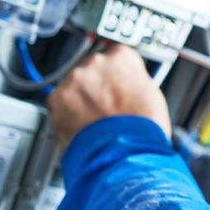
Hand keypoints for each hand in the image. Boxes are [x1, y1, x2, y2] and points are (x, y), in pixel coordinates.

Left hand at [48, 45, 170, 148]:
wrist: (124, 153)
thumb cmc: (142, 128)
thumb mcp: (151, 94)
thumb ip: (133, 81)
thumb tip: (126, 84)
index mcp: (122, 56)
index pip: (115, 55)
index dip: (115, 75)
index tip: (114, 85)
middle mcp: (97, 61)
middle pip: (92, 68)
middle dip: (96, 85)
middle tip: (105, 106)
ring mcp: (75, 78)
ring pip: (75, 85)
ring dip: (81, 98)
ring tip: (94, 119)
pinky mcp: (57, 97)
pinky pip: (60, 102)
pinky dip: (67, 113)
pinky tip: (82, 125)